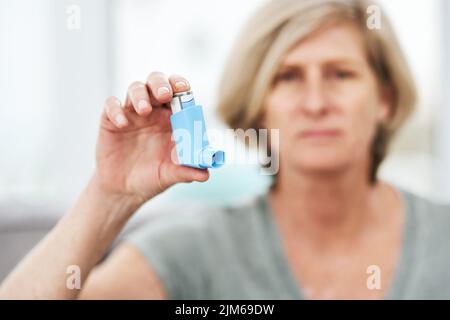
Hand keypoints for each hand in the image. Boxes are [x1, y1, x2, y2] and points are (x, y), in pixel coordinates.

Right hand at [93, 72, 208, 204]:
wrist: (125, 190)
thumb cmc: (152, 177)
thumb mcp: (170, 176)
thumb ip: (187, 172)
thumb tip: (205, 175)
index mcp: (172, 119)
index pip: (179, 93)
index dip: (181, 87)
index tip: (184, 90)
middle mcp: (153, 112)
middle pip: (157, 82)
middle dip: (161, 83)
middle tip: (165, 94)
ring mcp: (132, 114)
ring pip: (135, 89)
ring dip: (141, 95)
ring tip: (144, 111)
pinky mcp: (111, 120)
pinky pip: (111, 105)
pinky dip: (116, 109)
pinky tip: (122, 123)